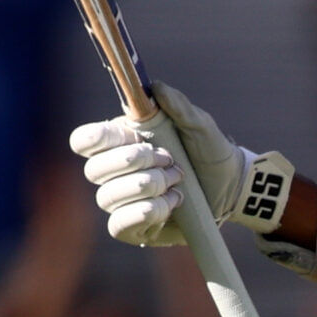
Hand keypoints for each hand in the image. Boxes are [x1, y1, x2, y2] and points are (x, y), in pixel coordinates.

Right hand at [70, 85, 288, 246]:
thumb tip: (157, 88)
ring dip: (147, 186)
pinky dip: (146, 212)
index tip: (130, 135)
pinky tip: (172, 204)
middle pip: (94, 170)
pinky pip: (119, 224)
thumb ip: (179, 106)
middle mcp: (114, 173)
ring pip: (108, 197)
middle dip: (134, 162)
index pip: (85, 141)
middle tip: (169, 159)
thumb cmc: (209, 152)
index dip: (98, 138)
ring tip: (179, 180)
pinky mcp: (134, 229)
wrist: (232, 187)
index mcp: (120, 143)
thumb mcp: (200, 126)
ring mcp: (122, 202)